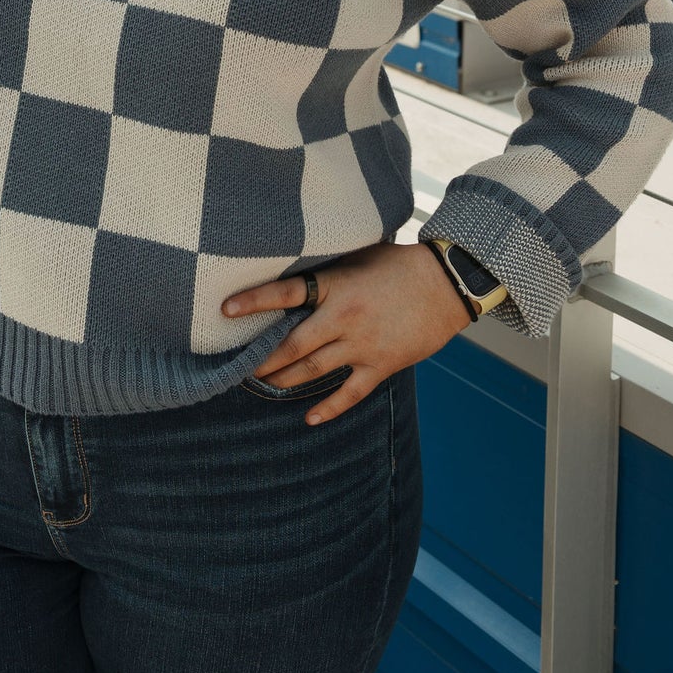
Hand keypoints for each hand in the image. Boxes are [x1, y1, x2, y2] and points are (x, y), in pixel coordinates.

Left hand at [221, 243, 472, 424]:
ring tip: (263, 383)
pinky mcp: (381, 365)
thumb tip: (297, 262)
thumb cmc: (400, 262)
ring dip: (285, 379)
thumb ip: (330, 266)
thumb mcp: (360, 254)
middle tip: (238, 365)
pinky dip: (329, 408)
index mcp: (336, 285)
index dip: (254, 301)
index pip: (286, 294)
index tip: (225, 309)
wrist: (447, 284)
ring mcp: (363, 345)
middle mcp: (344, 318)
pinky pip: (350, 394)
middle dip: (263, 358)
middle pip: (293, 345)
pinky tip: (310, 418)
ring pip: (313, 370)